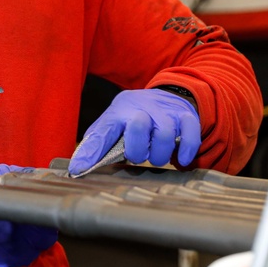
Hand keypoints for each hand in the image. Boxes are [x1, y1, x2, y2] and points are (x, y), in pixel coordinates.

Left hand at [68, 89, 200, 175]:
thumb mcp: (114, 124)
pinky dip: (186, 152)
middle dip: (138, 151)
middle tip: (139, 156)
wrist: (168, 96)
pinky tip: (181, 159)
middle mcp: (141, 107)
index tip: (78, 170)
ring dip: (160, 154)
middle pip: (137, 127)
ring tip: (157, 155)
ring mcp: (165, 111)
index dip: (90, 152)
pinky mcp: (186, 116)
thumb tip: (77, 167)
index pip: (102, 131)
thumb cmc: (135, 118)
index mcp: (118, 112)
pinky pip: (190, 136)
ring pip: (165, 135)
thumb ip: (98, 144)